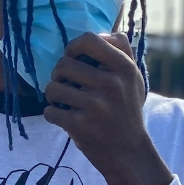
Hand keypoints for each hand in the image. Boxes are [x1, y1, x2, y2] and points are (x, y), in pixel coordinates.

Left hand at [43, 32, 172, 184]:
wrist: (128, 151)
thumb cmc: (126, 109)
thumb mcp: (133, 78)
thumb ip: (122, 51)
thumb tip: (104, 32)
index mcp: (124, 68)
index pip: (89, 39)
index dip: (74, 46)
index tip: (72, 57)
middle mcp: (111, 84)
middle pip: (63, 64)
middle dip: (59, 75)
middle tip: (66, 85)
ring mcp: (95, 105)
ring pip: (52, 87)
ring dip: (53, 95)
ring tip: (64, 102)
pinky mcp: (80, 125)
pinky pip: (50, 111)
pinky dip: (53, 114)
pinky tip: (64, 118)